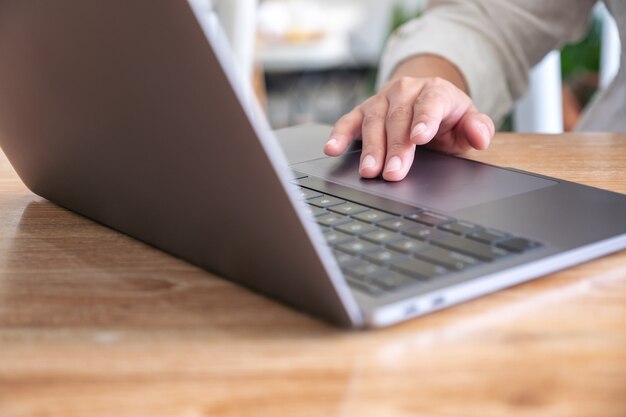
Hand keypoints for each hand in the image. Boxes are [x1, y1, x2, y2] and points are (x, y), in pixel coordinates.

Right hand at [324, 76, 494, 180]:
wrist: (423, 100)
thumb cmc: (445, 119)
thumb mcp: (467, 122)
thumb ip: (478, 127)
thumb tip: (481, 136)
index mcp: (436, 91)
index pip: (430, 103)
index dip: (424, 119)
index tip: (419, 138)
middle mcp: (406, 91)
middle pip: (398, 117)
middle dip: (395, 147)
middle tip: (393, 173)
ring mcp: (381, 100)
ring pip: (373, 120)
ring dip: (370, 147)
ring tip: (369, 171)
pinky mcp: (362, 110)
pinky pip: (348, 121)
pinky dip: (339, 134)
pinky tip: (332, 148)